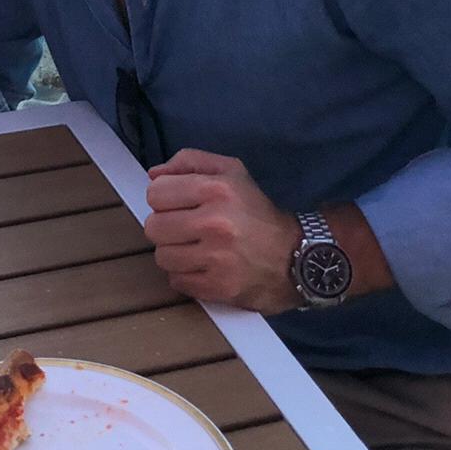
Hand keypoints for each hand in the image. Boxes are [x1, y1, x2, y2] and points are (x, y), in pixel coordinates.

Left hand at [143, 149, 300, 314]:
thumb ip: (190, 162)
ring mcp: (216, 258)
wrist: (296, 257)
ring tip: (197, 249)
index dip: (164, 199)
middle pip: (154, 227)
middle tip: (188, 229)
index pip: (155, 193)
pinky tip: (205, 267)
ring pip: (162, 256)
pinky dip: (187, 276)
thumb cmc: (258, 211)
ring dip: (176, 254)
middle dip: (167, 228)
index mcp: (216, 189)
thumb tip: (154, 174)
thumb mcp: (232, 171)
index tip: (179, 205)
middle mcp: (215, 222)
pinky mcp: (218, 287)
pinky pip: (176, 281)